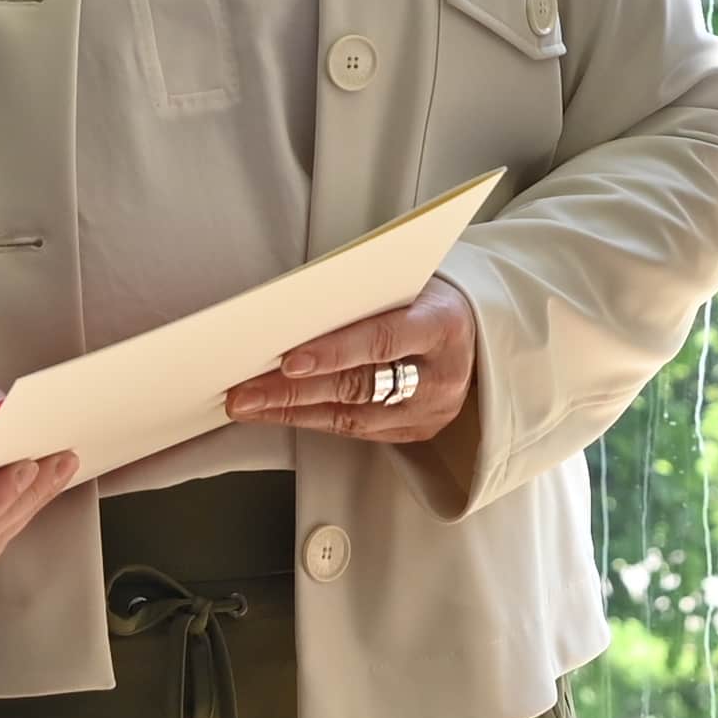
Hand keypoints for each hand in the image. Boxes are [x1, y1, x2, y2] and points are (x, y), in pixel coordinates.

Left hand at [225, 274, 478, 445]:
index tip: (287, 361)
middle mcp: (440, 375)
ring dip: (292, 410)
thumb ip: (360, 300)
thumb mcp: (405, 285)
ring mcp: (429, 411)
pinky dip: (310, 419)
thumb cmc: (426, 299)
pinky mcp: (414, 432)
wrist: (473, 333)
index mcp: (442, 325)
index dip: (333, 353)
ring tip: (246, 404)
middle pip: (358, 385)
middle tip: (244, 391)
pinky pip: (354, 430)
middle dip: (293, 391)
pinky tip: (277, 412)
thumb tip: (289, 314)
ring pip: (351, 416)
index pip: (382, 340)